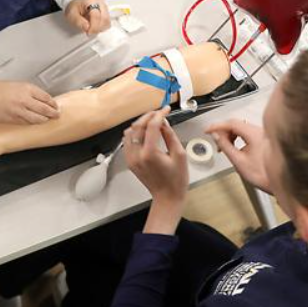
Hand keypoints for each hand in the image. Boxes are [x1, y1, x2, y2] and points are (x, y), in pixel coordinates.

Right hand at [0, 80, 59, 123]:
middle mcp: (24, 100)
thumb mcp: (19, 85)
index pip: (46, 98)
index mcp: (27, 89)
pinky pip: (27, 123)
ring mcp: (19, 111)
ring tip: (47, 120)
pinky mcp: (14, 119)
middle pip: (44, 109)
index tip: (56, 106)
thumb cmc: (0, 89)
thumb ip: (32, 92)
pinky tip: (35, 122)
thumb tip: (43, 100)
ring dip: (44, 120)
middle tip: (56, 115)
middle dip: (53, 113)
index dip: (53, 103)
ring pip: (37, 119)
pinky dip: (33, 123)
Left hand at [65, 0, 110, 35]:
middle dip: (97, 28)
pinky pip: (107, 24)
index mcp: (91, 1)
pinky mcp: (106, 14)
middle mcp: (101, 4)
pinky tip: (94, 26)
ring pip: (107, 22)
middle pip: (105, 19)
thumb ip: (78, 21)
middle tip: (89, 32)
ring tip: (90, 28)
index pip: (96, 15)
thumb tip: (87, 28)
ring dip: (99, 29)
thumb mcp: (71, 15)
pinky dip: (101, 28)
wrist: (76, 5)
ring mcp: (105, 9)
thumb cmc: (74, 9)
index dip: (93, 26)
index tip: (88, 32)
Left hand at [124, 107, 187, 234]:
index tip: (166, 109)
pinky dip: (134, 133)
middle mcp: (137, 155)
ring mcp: (131, 159)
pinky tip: (144, 132)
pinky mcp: (129, 161)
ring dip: (140, 123)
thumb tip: (164, 122)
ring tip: (152, 121)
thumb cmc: (176, 179)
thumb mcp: (180, 155)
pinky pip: (127, 142)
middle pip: (138, 126)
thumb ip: (170, 135)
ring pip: (129, 132)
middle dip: (149, 116)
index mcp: (150, 153)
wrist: (167, 197)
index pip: (152, 126)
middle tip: (159, 113)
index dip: (159, 114)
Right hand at [205, 119, 272, 193]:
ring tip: (224, 147)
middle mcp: (260, 132)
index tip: (208, 130)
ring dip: (230, 135)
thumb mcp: (238, 161)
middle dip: (223, 132)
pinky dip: (237, 138)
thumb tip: (216, 136)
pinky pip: (247, 134)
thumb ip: (225, 146)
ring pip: (241, 129)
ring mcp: (262, 135)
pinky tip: (234, 147)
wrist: (280, 181)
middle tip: (215, 140)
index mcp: (254, 134)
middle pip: (236, 124)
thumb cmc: (264, 174)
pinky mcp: (263, 140)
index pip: (231, 123)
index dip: (217, 126)